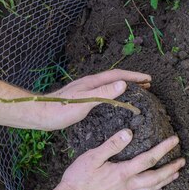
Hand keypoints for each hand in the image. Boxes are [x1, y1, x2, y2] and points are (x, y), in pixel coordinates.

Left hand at [36, 70, 150, 130]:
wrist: (40, 114)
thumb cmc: (60, 109)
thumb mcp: (84, 102)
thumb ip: (103, 93)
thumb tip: (123, 84)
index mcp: (92, 82)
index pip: (118, 75)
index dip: (134, 76)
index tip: (148, 79)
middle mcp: (90, 84)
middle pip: (115, 78)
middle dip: (132, 80)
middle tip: (147, 85)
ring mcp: (85, 91)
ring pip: (110, 86)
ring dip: (124, 87)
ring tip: (136, 92)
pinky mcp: (82, 99)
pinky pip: (104, 94)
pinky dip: (115, 95)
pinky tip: (115, 103)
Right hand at [47, 129, 184, 189]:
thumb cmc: (79, 177)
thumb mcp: (92, 157)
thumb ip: (111, 145)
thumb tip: (128, 133)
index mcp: (123, 172)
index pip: (149, 159)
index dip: (164, 148)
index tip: (175, 140)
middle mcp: (128, 184)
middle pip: (156, 176)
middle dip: (171, 168)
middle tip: (182, 160)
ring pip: (152, 188)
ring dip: (166, 180)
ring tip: (177, 173)